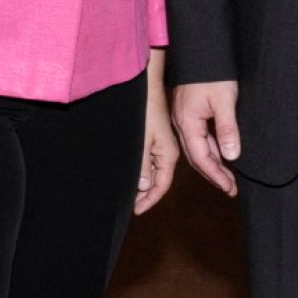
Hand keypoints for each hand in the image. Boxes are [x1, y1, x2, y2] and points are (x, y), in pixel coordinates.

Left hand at [135, 49, 179, 213]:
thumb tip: (144, 186)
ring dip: (142, 182)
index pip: (161, 185)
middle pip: (158, 180)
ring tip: (129, 194)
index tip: (137, 211)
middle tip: (130, 205)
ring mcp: (161, 144)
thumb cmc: (144, 111)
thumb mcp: (142, 141)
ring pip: (153, 170)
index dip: (149, 199)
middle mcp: (167, 151)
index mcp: (168, 154)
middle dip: (145, 194)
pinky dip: (141, 169)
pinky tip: (132, 172)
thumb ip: (143, 164)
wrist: (145, 87)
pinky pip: (149, 159)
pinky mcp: (155, 137)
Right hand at [173, 79, 240, 196]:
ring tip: (228, 176)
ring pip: (197, 147)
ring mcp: (184, 117)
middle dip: (214, 174)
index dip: (216, 175)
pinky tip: (221, 153)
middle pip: (196, 157)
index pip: (201, 158)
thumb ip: (227, 129)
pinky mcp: (188, 111)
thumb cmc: (212, 73)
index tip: (230, 188)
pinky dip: (210, 149)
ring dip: (213, 163)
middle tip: (231, 188)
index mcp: (187, 123)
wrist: (200, 49)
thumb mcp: (224, 100)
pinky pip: (198, 137)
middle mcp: (182, 123)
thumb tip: (232, 156)